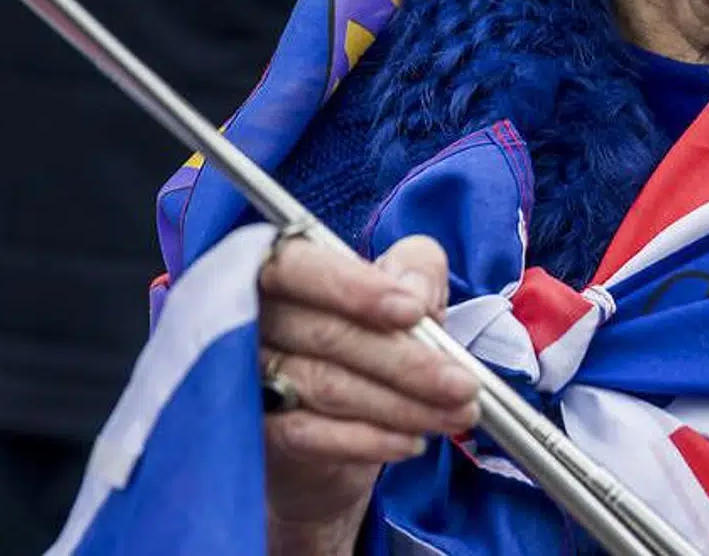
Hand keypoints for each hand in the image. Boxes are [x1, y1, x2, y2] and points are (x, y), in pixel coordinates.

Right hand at [257, 235, 480, 538]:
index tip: (415, 311)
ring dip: (402, 405)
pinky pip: (311, 433)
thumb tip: (414, 294)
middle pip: (328, 335)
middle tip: (464, 386)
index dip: (355, 289)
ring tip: (456, 415)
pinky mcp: (253, 428)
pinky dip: (368, 439)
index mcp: (281, 266)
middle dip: (407, 363)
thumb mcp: (405, 286)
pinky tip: (412, 441)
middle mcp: (250, 315)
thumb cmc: (370, 333)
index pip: (300, 266)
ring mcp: (244, 373)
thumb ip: (416, 268)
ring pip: (326, 386)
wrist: (330, 419)